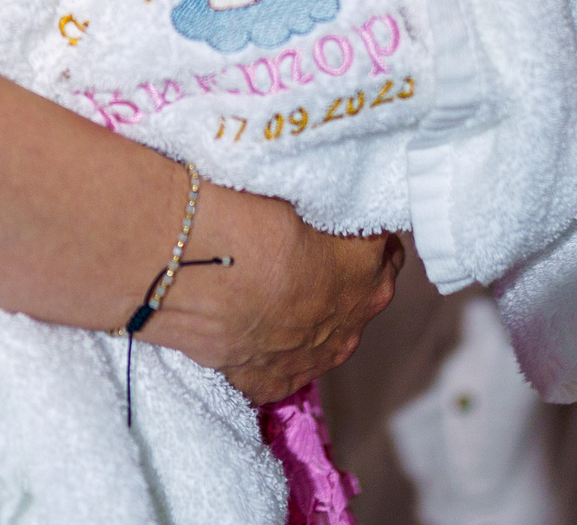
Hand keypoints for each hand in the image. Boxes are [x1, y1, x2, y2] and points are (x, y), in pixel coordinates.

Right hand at [148, 181, 402, 401]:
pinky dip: (265, 345)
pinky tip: (240, 321)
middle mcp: (353, 321)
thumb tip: (323, 202)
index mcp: (369, 267)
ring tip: (261, 287)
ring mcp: (313, 359)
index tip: (335, 222)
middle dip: (336, 275)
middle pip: (359, 294)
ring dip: (303, 313)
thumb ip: (324, 207)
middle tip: (296, 251)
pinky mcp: (272, 383)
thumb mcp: (303, 193)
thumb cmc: (245, 213)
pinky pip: (277, 363)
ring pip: (321, 334)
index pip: (384, 248)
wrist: (192, 266)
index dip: (359, 235)